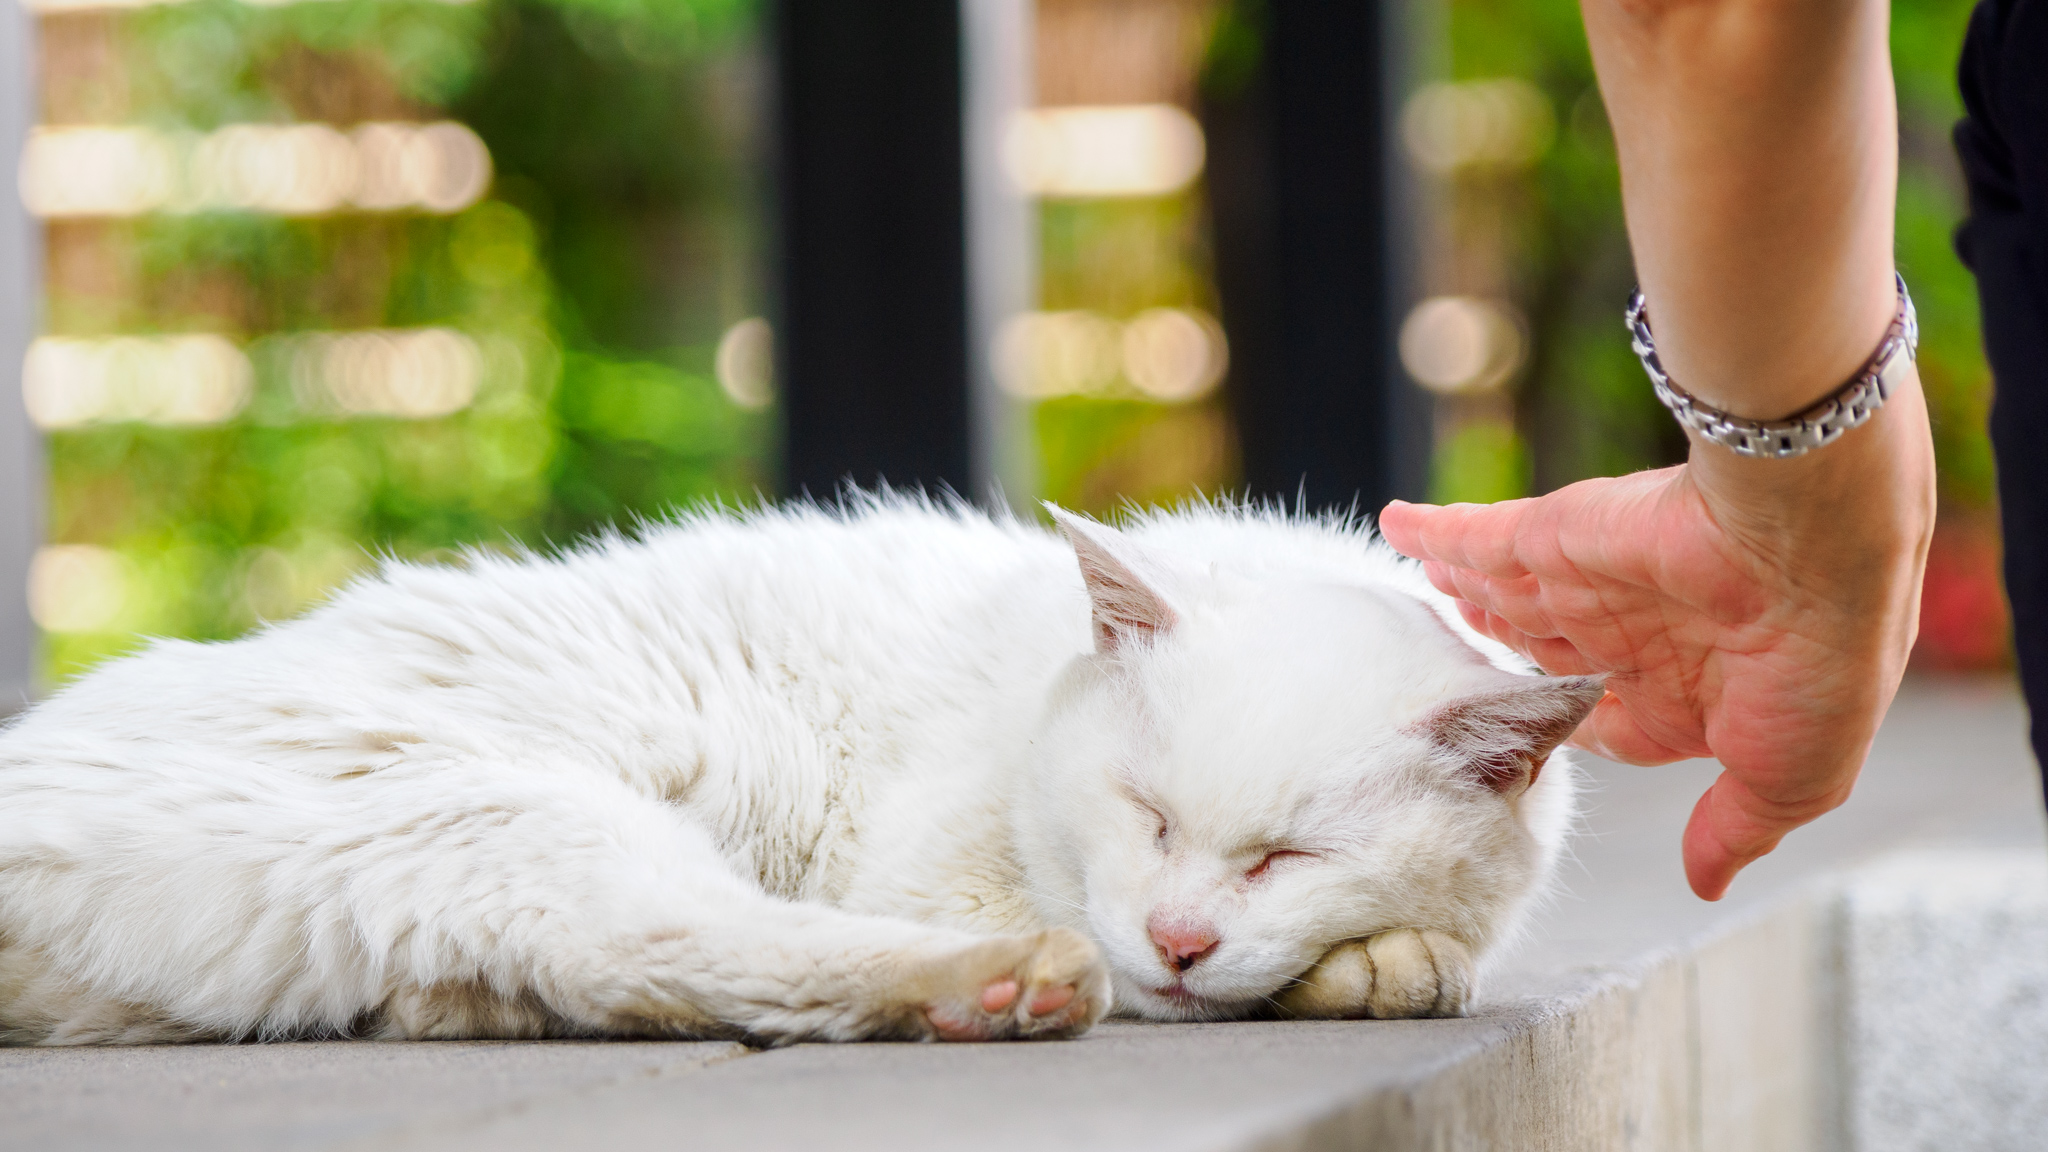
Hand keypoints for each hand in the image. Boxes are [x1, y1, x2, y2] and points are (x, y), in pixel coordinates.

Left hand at [1379, 383, 1935, 898]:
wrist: (1811, 550)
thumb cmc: (1817, 664)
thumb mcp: (1789, 776)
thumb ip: (1736, 827)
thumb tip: (1707, 886)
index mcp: (1680, 692)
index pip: (1596, 720)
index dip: (1559, 730)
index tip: (1525, 739)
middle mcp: (1629, 633)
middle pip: (1538, 651)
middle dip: (1496, 652)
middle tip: (1448, 660)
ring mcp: (1585, 581)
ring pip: (1499, 592)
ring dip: (1459, 589)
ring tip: (1421, 585)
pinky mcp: (1552, 534)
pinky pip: (1472, 536)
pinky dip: (1431, 531)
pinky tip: (1396, 525)